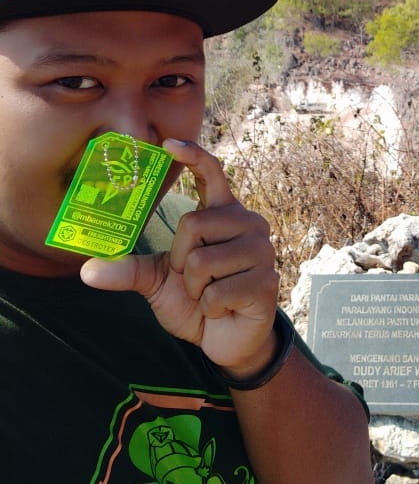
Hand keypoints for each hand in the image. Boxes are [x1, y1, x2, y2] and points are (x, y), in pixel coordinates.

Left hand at [80, 138, 279, 375]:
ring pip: (203, 262)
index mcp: (223, 213)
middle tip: (193, 278)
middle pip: (194, 223)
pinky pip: (218, 293)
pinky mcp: (267, 281)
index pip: (211, 174)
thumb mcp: (156, 281)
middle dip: (181, 260)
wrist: (225, 340)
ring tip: (210, 294)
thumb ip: (128, 269)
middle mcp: (248, 223)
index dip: (192, 156)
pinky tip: (224, 309)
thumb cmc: (195, 301)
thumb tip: (87, 270)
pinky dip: (210, 308)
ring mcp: (262, 250)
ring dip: (195, 289)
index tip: (168, 144)